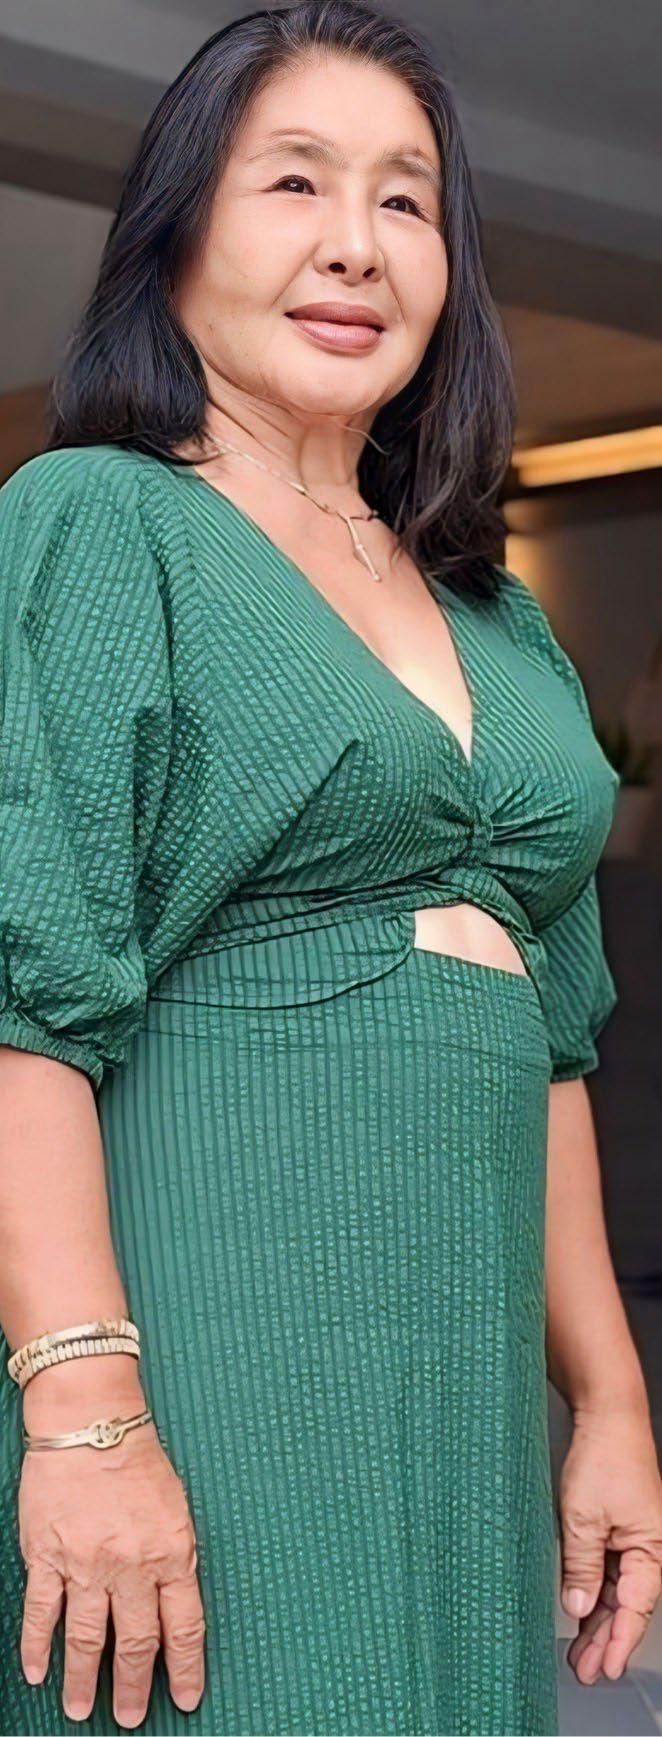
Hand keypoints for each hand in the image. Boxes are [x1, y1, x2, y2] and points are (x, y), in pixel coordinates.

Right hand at [18, 1403, 205, 1727]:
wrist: (90, 1420)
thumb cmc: (137, 1459)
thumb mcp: (176, 1509)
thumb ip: (175, 1558)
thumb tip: (172, 1606)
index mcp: (171, 1551)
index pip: (182, 1626)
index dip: (184, 1669)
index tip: (184, 1699)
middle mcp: (131, 1564)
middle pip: (134, 1641)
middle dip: (132, 1686)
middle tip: (128, 1716)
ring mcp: (85, 1562)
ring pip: (86, 1637)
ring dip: (83, 1679)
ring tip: (81, 1709)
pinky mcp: (47, 1555)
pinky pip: (42, 1612)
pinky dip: (37, 1647)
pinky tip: (37, 1671)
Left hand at [558, 1402, 661, 1685]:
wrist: (607, 1415)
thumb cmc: (605, 1456)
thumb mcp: (583, 1517)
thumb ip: (581, 1566)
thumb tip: (578, 1607)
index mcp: (651, 1549)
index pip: (636, 1609)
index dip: (620, 1643)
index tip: (606, 1670)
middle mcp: (647, 1548)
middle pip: (626, 1606)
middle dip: (606, 1640)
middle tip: (584, 1670)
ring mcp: (632, 1539)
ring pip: (615, 1591)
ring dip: (597, 1621)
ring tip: (579, 1652)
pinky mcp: (616, 1528)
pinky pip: (607, 1570)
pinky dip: (592, 1592)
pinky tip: (579, 1612)